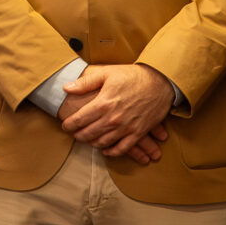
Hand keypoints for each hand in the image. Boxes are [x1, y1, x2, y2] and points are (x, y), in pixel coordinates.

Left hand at [58, 64, 175, 160]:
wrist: (160, 81)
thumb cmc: (133, 76)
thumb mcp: (107, 73)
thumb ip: (86, 82)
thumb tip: (67, 88)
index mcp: (103, 104)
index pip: (79, 119)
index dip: (69, 125)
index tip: (65, 125)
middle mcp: (112, 119)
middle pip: (88, 133)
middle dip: (78, 135)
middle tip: (74, 133)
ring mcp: (125, 127)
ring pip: (102, 143)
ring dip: (92, 143)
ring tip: (87, 140)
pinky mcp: (137, 132)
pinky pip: (122, 148)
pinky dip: (111, 152)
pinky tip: (105, 150)